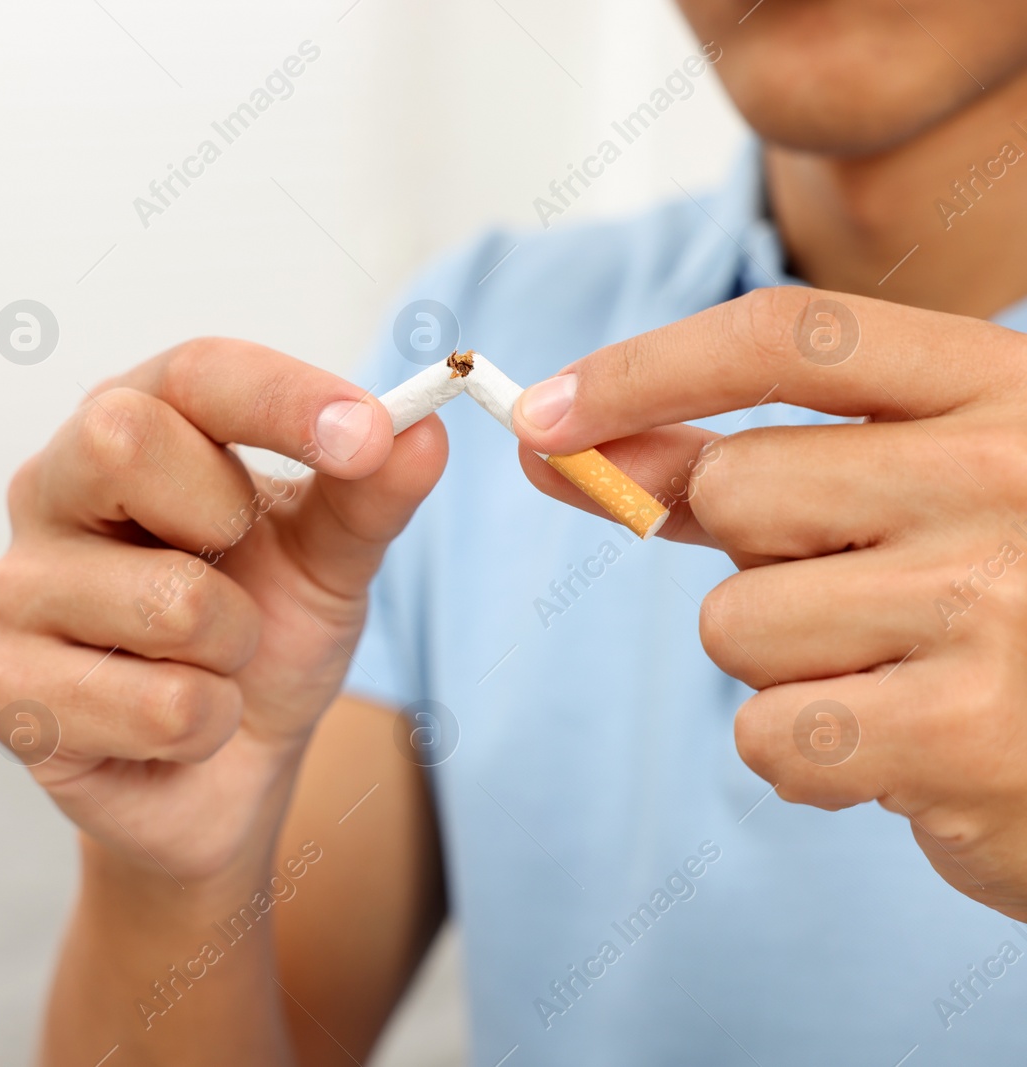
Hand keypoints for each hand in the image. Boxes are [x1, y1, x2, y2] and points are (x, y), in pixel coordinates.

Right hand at [0, 339, 445, 885]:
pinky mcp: (8, 692)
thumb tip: (423, 430)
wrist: (223, 773)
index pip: (192, 374)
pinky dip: (211, 725)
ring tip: (215, 664)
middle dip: (227, 519)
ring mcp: (15, 590)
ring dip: (238, 650)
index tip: (369, 435)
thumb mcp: (328, 560)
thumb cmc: (262, 640)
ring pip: (169, 601)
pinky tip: (178, 728)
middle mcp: (49, 490)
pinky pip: (160, 706)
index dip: (282, 397)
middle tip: (240, 563)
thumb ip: (368, 494)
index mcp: (127, 426)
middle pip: (120, 439)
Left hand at [512, 285, 1026, 919]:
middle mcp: (1008, 475)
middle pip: (736, 489)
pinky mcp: (966, 735)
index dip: (643, 370)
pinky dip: (810, 757)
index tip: (541, 416)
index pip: (786, 336)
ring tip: (900, 676)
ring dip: (786, 666)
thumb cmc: (997, 612)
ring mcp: (993, 604)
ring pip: (736, 624)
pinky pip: (771, 734)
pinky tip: (903, 748)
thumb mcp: (902, 499)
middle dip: (753, 555)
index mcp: (1002, 389)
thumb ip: (738, 466)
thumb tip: (554, 445)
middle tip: (863, 595)